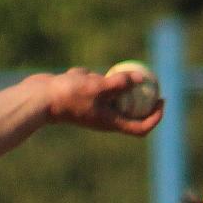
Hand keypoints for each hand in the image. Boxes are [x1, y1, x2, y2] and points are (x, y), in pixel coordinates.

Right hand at [46, 67, 163, 134]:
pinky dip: (91, 78)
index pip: (140, 127)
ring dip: (109, 83)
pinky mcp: (81, 98)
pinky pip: (94, 86)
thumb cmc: (69, 95)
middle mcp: (104, 119)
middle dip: (141, 97)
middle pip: (129, 112)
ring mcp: (92, 109)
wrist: (39, 98)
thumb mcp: (97, 86)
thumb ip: (119, 83)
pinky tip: (76, 74)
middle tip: (150, 80)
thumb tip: (140, 78)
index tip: (162, 100)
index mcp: (111, 123)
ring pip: (110, 95)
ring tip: (94, 75)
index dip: (155, 117)